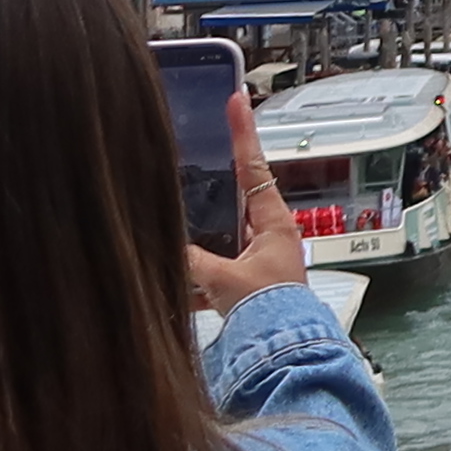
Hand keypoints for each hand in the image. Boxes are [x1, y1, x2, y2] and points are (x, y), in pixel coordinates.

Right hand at [187, 85, 311, 312]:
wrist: (284, 351)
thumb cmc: (268, 309)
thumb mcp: (224, 278)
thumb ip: (193, 258)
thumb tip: (166, 242)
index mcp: (272, 221)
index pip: (253, 166)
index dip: (242, 133)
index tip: (238, 99)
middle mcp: (267, 234)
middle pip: (233, 199)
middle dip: (209, 188)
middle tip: (190, 160)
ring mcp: (257, 259)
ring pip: (219, 238)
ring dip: (197, 242)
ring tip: (167, 229)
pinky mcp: (246, 285)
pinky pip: (214, 272)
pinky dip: (194, 279)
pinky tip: (174, 288)